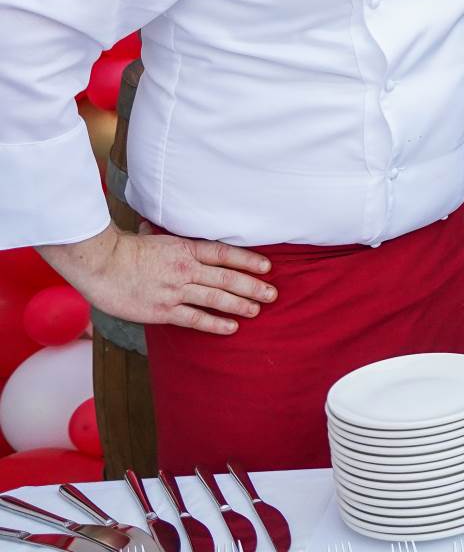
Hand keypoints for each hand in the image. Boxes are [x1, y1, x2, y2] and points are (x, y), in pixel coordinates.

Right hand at [37, 224, 274, 334]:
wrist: (100, 264)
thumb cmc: (123, 250)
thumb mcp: (151, 237)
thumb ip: (164, 236)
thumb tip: (155, 225)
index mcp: (186, 249)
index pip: (225, 254)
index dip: (249, 261)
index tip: (267, 267)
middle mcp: (186, 269)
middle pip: (227, 278)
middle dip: (253, 286)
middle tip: (273, 293)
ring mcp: (176, 290)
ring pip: (216, 299)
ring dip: (241, 305)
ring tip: (258, 310)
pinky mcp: (163, 310)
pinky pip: (195, 318)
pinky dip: (215, 323)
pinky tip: (231, 327)